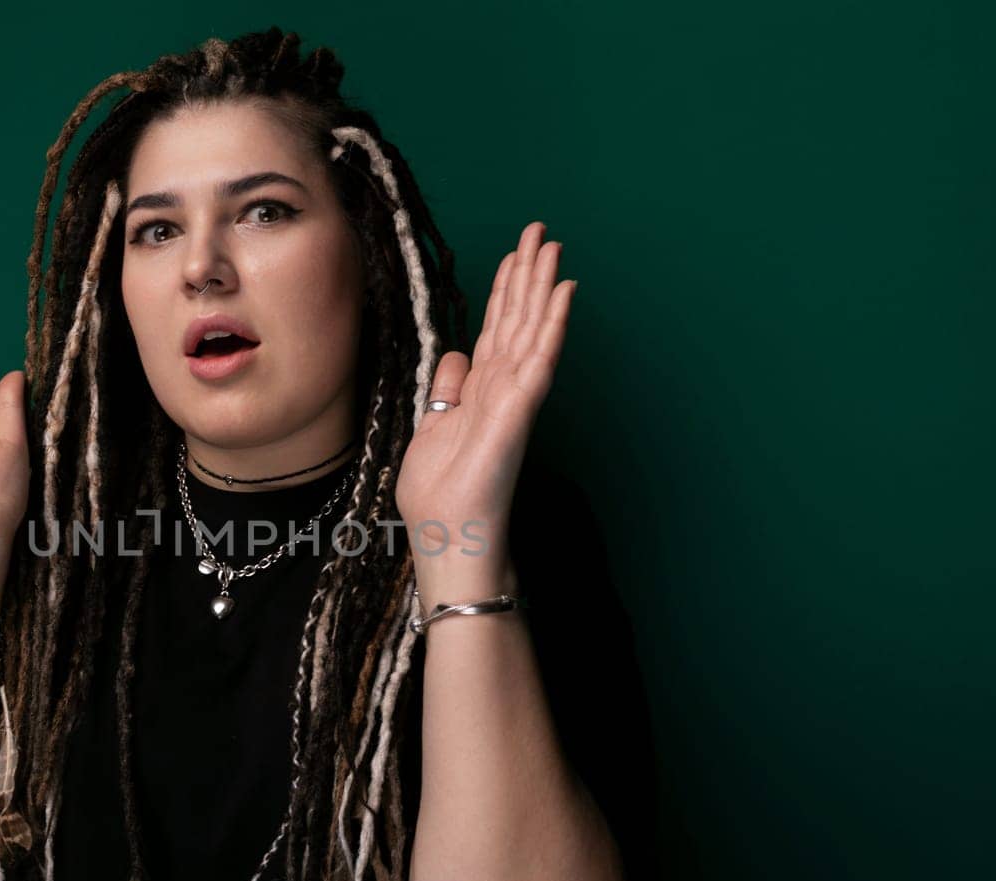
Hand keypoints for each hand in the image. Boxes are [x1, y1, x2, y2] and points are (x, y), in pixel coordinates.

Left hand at [395, 222, 575, 569]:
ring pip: (532, 328)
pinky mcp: (520, 409)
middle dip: (528, 274)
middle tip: (540, 230)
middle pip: (517, 318)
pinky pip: (540, 358)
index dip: (504, 290)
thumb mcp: (432, 427)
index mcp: (480, 390)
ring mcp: (515, 396)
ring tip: (553, 244)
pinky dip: (552, 324)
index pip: (495, 329)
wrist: (449, 535)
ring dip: (543, 285)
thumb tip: (453, 358)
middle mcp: (502, 387)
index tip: (514, 254)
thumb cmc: (441, 494)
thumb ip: (446, 390)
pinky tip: (563, 292)